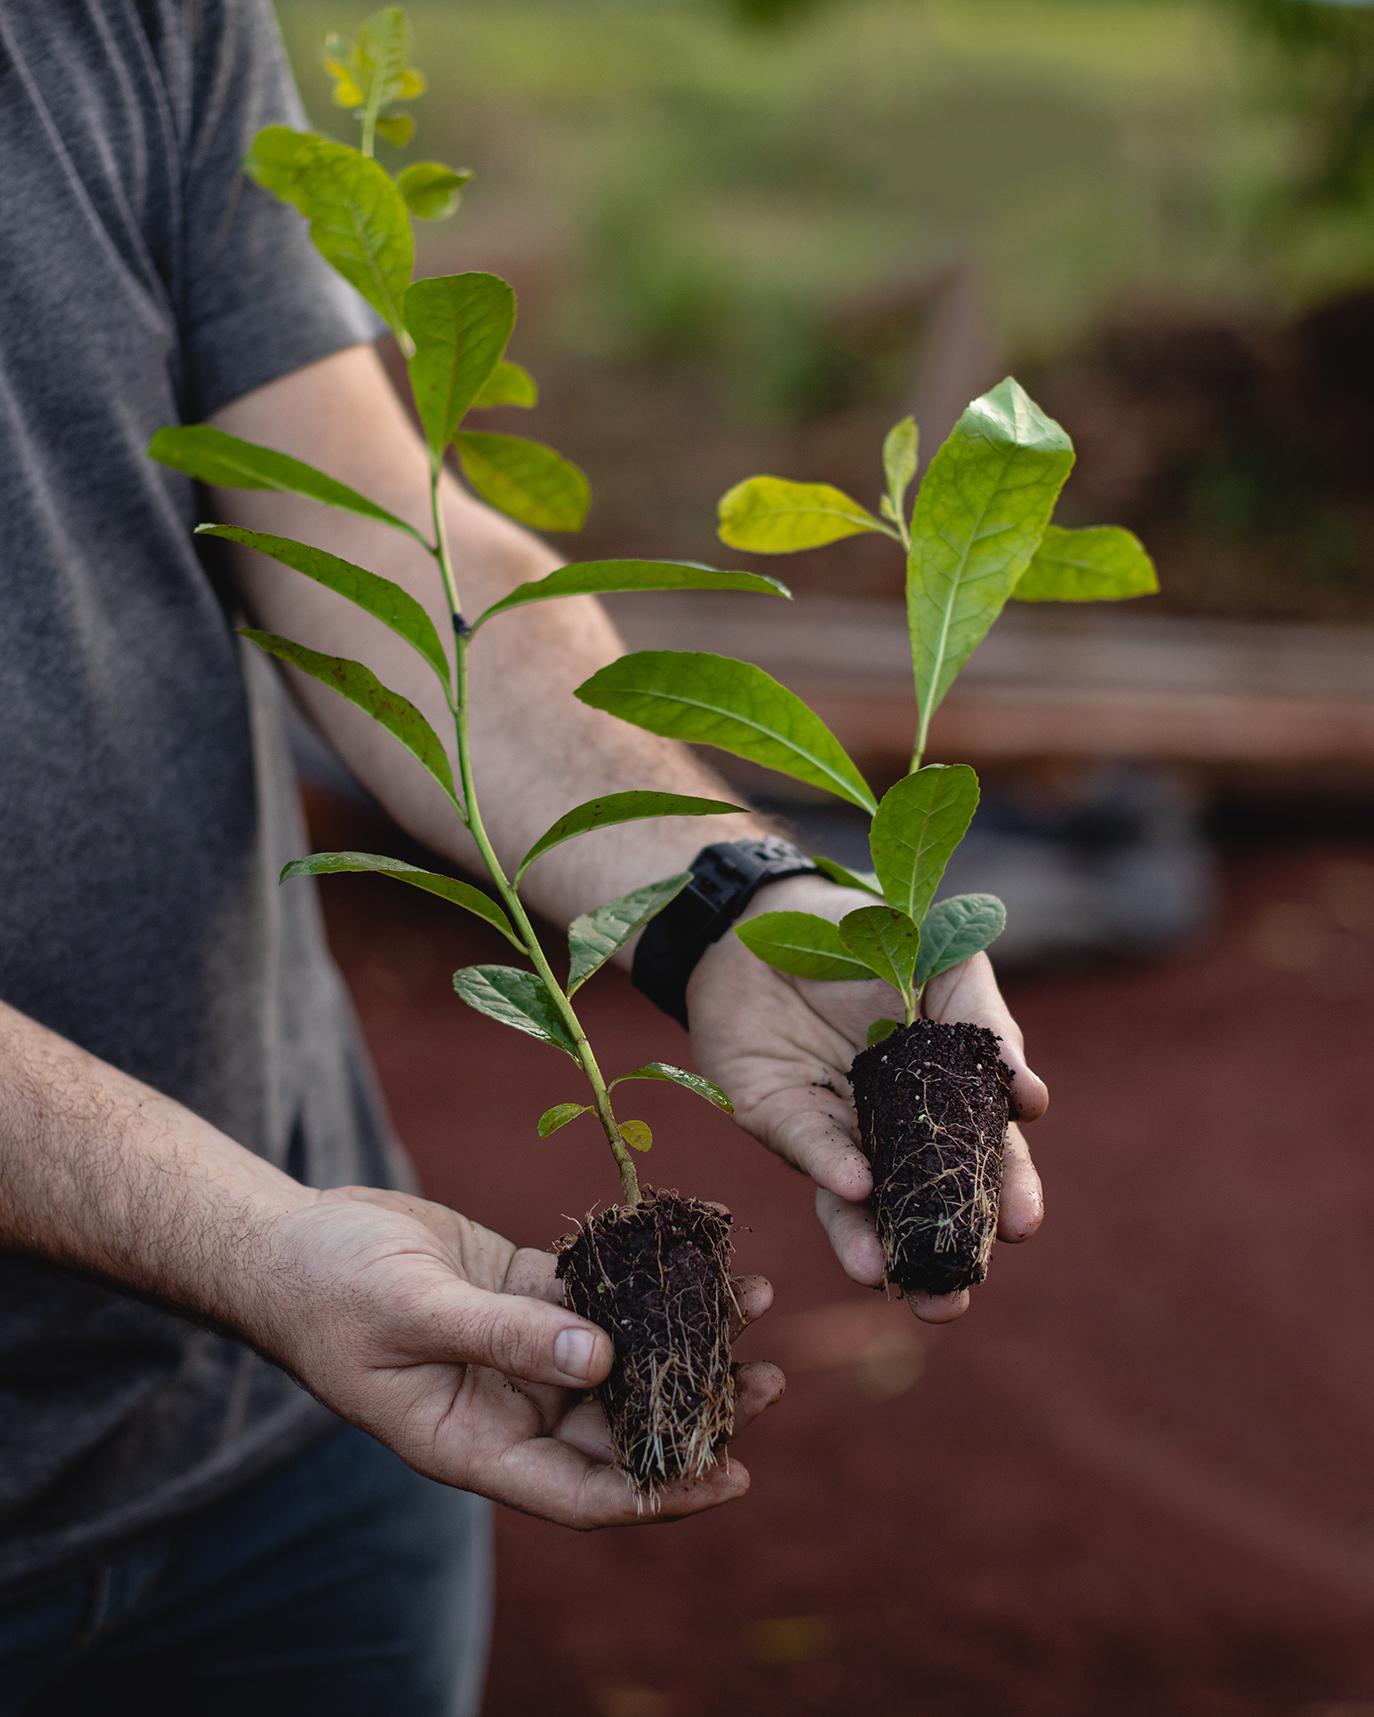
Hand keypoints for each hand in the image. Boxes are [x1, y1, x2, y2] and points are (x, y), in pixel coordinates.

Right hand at [252, 1185, 782, 1528]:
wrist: (290, 1239)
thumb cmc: (328, 1292)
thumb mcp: (412, 1315)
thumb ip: (503, 1336)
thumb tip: (600, 1359)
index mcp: (475, 1443)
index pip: (584, 1491)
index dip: (657, 1492)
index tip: (729, 1477)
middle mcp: (508, 1406)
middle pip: (617, 1424)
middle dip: (694, 1407)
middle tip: (772, 1382)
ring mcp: (518, 1347)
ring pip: (619, 1354)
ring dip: (681, 1335)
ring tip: (753, 1305)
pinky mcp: (522, 1291)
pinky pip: (595, 1293)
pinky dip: (642, 1278)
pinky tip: (691, 1254)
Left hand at [686, 875, 1046, 1321]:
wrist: (771, 906)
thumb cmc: (872, 935)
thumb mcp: (947, 965)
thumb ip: (988, 1028)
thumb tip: (1034, 1102)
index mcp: (940, 1096)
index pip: (981, 1156)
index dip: (1003, 1191)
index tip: (1022, 1225)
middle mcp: (885, 1128)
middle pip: (917, 1202)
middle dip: (935, 1257)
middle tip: (953, 1301)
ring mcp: (830, 1127)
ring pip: (852, 1200)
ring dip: (871, 1243)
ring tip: (889, 1279)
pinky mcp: (771, 1112)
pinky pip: (803, 1144)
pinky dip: (828, 1167)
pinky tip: (855, 1187)